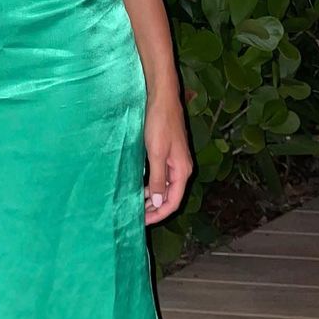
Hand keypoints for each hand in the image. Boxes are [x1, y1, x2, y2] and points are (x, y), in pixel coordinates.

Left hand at [143, 88, 193, 225]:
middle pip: (170, 196)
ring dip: (152, 196)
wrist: (161, 96)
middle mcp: (181, 167)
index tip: (144, 222)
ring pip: (165, 186)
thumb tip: (157, 203)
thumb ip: (157, 179)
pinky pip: (160, 175)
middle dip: (155, 208)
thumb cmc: (159, 122)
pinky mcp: (167, 151)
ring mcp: (174, 159)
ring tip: (136, 204)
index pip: (174, 201)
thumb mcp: (156, 154)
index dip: (159, 214)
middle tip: (137, 216)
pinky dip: (151, 184)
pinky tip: (139, 185)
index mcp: (182, 170)